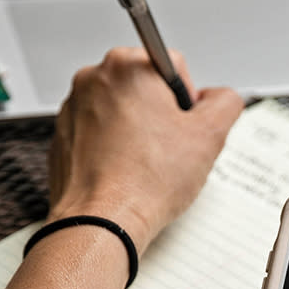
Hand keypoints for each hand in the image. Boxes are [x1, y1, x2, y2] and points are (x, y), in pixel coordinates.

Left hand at [47, 47, 243, 253]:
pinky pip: (98, 134)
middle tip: (169, 149)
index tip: (184, 127)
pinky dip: (113, 149)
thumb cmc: (143, 182)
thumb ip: (225, 103)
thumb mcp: (209, 136)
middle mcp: (93, 79)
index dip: (188, 101)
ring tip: (146, 165)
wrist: (100, 221)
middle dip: (161, 115)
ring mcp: (73, 108)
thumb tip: (220, 98)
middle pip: (145, 87)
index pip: (174, 66)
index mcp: (127, 66)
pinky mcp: (63, 136)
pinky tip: (126, 173)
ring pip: (121, 111)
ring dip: (137, 132)